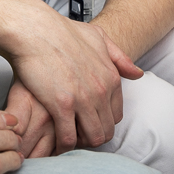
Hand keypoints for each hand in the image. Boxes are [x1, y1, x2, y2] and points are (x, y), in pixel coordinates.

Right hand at [8, 10, 140, 154]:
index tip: (89, 122)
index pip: (116, 115)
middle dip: (93, 136)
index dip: (103, 122)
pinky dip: (63, 145)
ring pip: (93, 138)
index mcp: (110, 77)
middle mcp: (101, 91)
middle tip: (76, 134)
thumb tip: (138, 74)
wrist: (35, 29)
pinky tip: (55, 141)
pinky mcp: (62, 105)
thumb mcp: (98, 37)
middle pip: (106, 130)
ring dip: (81, 143)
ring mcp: (83, 99)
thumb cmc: (61, 31)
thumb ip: (119, 57)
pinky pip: (69, 138)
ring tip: (67, 139)